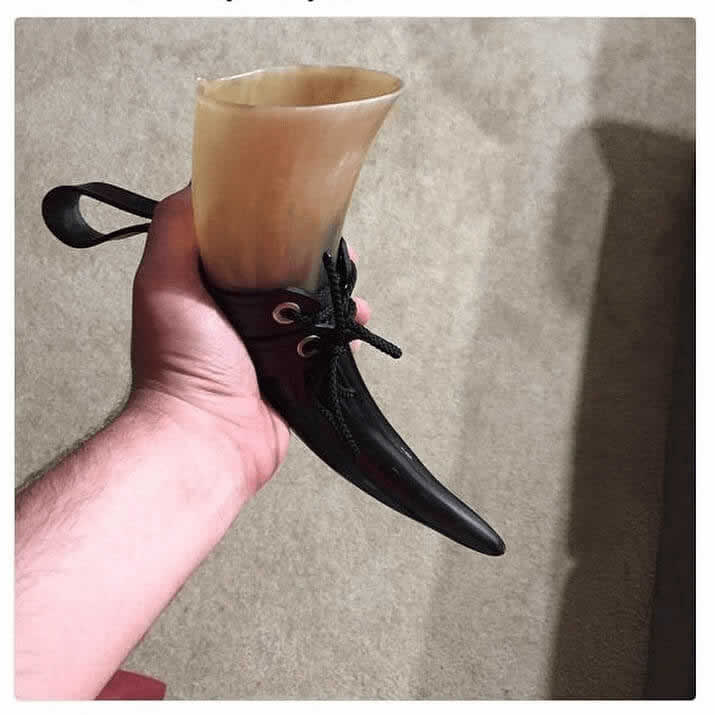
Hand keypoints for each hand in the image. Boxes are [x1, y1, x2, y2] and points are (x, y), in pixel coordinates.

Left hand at [129, 186, 370, 496]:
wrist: (208, 438)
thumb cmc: (181, 362)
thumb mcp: (165, 281)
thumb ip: (175, 229)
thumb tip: (200, 183)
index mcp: (206, 290)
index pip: (244, 244)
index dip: (272, 225)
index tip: (299, 212)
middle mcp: (236, 316)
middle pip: (284, 274)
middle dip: (314, 260)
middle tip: (340, 253)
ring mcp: (267, 347)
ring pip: (311, 309)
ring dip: (337, 297)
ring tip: (354, 291)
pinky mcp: (293, 375)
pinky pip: (325, 347)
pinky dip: (344, 335)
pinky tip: (357, 325)